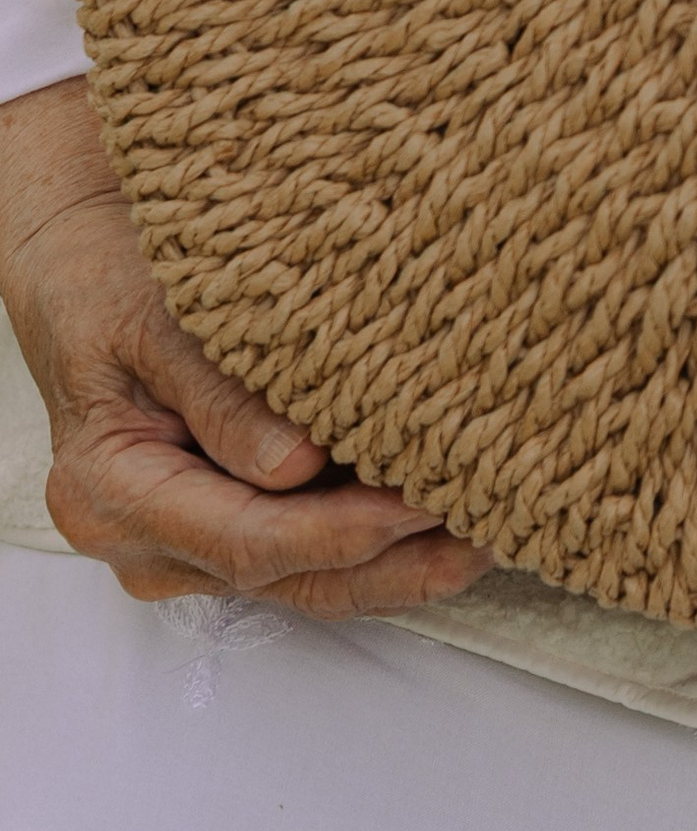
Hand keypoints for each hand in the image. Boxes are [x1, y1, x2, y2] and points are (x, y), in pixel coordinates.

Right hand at [0, 76, 486, 614]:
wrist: (77, 253)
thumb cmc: (105, 275)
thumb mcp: (152, 318)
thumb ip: (220, 395)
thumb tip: (295, 468)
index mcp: (111, 493)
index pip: (245, 540)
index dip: (340, 531)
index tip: (420, 506)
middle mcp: (142, 538)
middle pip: (280, 576)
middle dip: (385, 564)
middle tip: (484, 531)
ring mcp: (180, 540)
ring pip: (296, 577)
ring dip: (389, 564)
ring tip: (484, 533)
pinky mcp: (218, 517)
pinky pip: (296, 547)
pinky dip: (366, 540)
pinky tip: (436, 515)